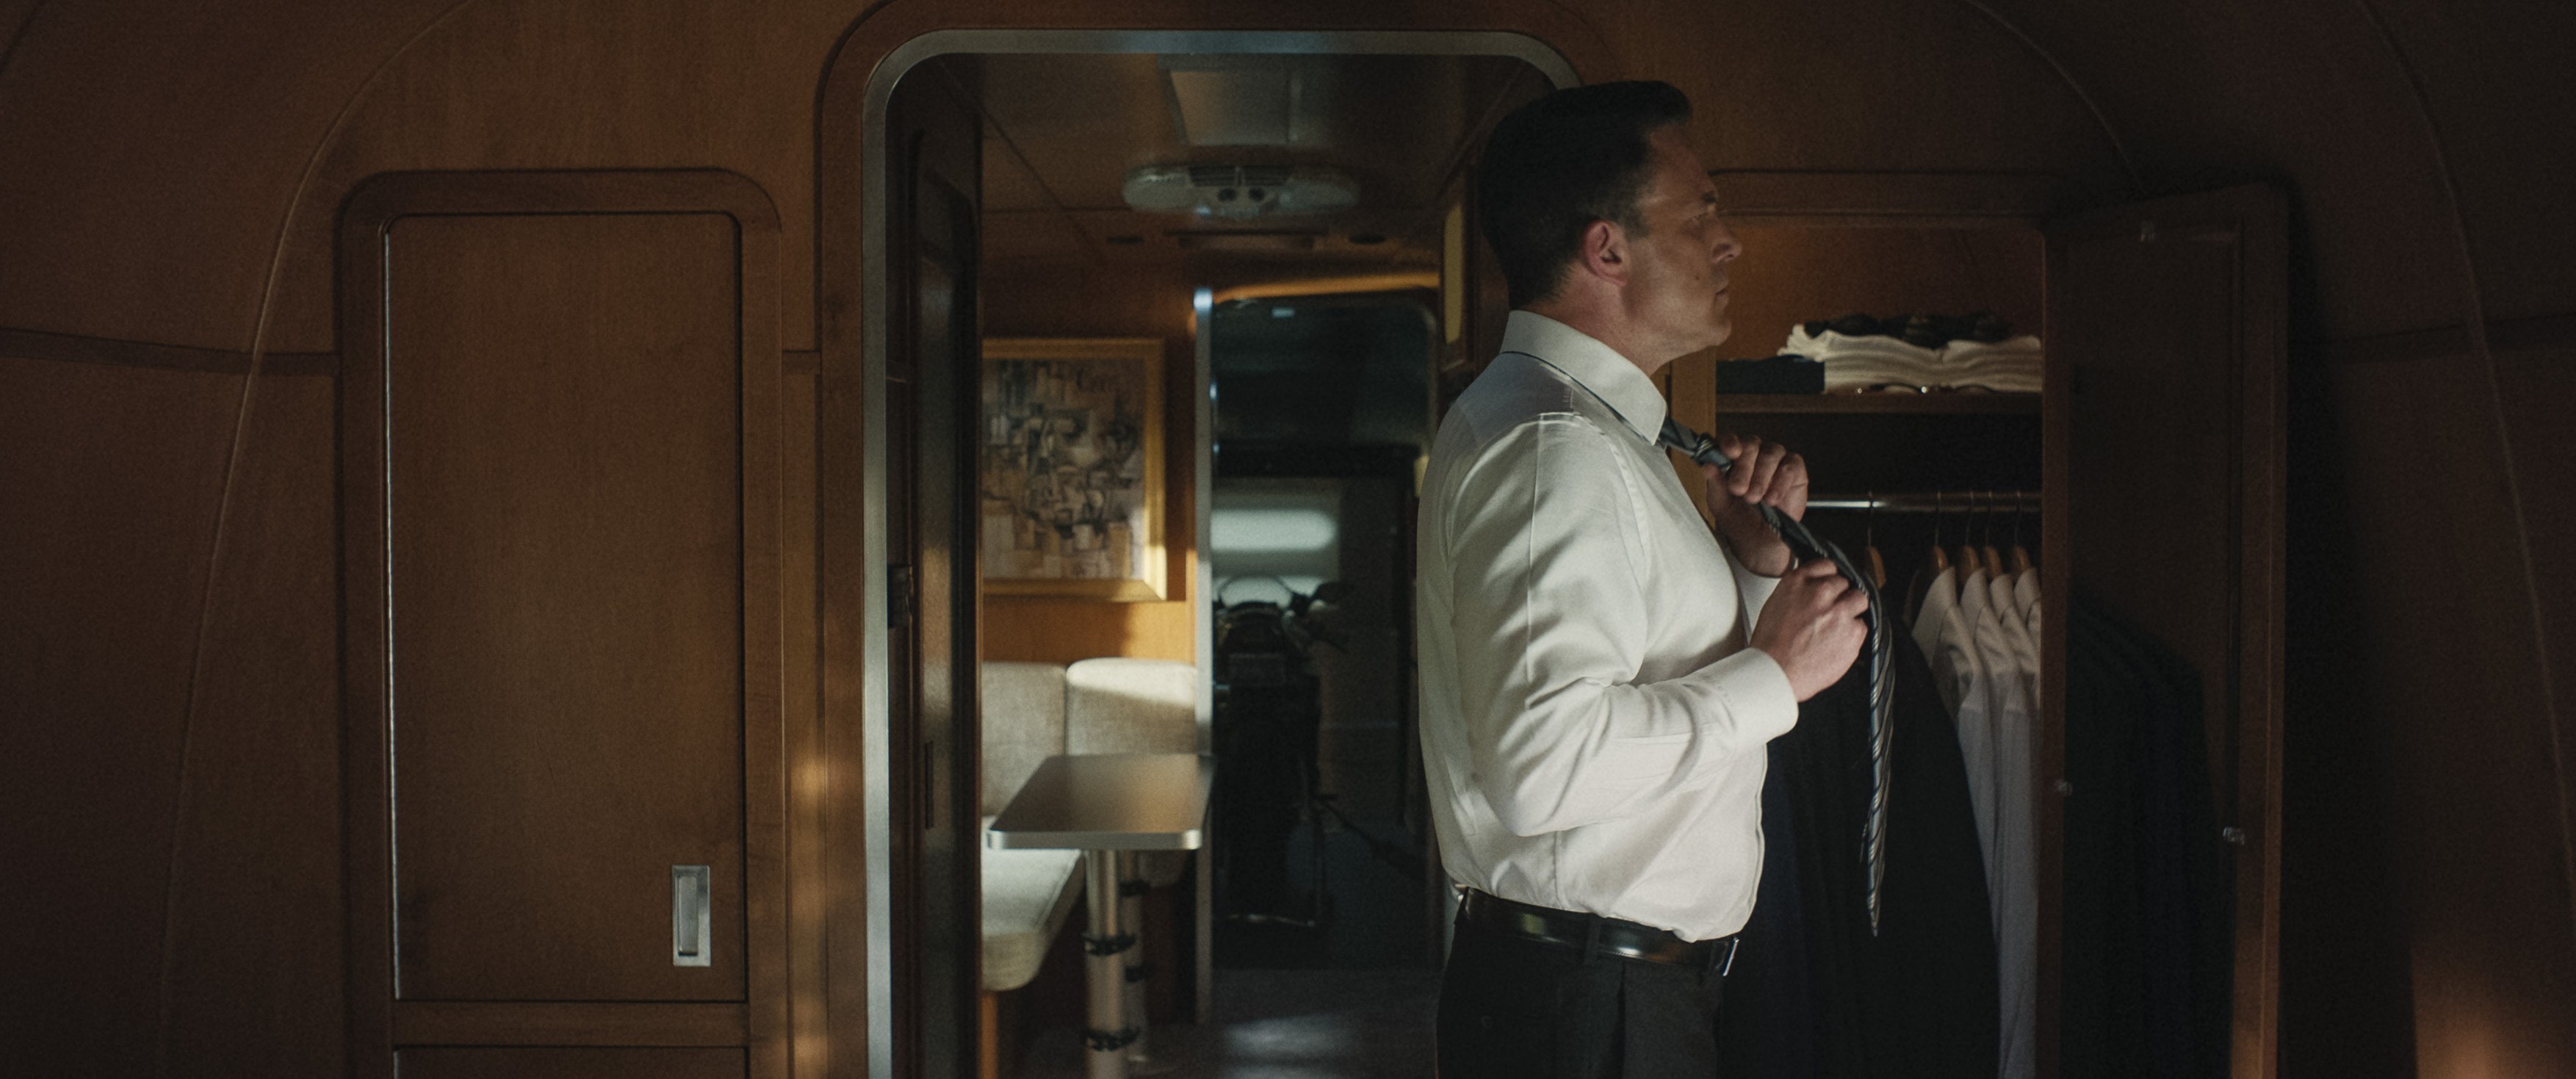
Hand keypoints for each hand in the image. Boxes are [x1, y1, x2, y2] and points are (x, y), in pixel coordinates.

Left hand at [1701, 433, 1807, 576]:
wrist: (1759, 542)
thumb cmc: (1739, 520)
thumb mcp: (1721, 504)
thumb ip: (1715, 484)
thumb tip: (1708, 466)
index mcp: (1732, 457)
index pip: (1730, 439)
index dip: (1729, 442)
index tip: (1729, 453)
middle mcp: (1754, 453)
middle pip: (1751, 444)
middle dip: (1744, 467)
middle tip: (1738, 490)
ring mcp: (1775, 459)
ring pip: (1771, 453)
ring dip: (1761, 476)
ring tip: (1754, 498)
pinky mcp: (1795, 469)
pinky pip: (1790, 465)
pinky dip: (1780, 482)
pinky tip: (1772, 499)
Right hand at [1749, 558, 1869, 699]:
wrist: (1775, 673)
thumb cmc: (1771, 645)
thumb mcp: (1776, 605)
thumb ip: (1798, 591)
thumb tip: (1812, 589)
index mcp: (1798, 582)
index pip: (1826, 565)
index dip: (1829, 577)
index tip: (1830, 586)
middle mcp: (1821, 593)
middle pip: (1844, 583)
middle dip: (1839, 596)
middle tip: (1830, 613)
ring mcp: (1839, 612)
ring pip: (1859, 600)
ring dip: (1851, 611)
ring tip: (1837, 627)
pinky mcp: (1853, 633)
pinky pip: (1862, 626)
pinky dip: (1853, 634)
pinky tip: (1836, 643)